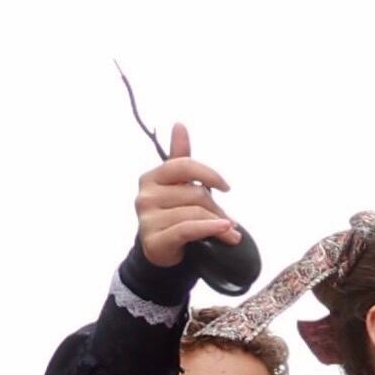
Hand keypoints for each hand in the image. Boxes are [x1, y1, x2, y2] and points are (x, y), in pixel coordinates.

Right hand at [134, 126, 239, 271]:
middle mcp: (145, 195)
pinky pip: (188, 229)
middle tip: (228, 220)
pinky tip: (226, 231)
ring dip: (218, 223)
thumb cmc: (174, 212)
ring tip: (228, 232)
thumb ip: (181, 157)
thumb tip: (179, 124)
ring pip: (195, 213)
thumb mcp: (179, 185)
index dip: (209, 174)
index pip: (183, 165)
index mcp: (152, 177)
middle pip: (195, 193)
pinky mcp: (154, 239)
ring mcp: (147, 218)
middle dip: (217, 207)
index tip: (226, 187)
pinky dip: (210, 229)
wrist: (161, 250)